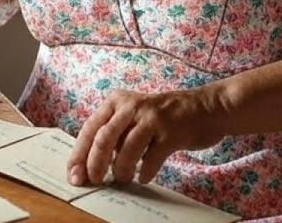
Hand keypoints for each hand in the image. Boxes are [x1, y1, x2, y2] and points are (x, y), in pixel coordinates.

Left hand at [67, 88, 224, 186]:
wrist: (205, 107)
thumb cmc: (164, 117)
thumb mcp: (133, 116)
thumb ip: (114, 134)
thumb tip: (90, 164)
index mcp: (117, 101)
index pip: (90, 128)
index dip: (79, 154)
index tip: (75, 176)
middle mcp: (132, 106)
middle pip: (103, 138)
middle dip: (95, 164)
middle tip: (95, 181)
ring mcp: (152, 118)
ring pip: (126, 149)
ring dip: (121, 170)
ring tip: (123, 178)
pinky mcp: (171, 131)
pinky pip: (151, 158)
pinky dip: (144, 172)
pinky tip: (143, 176)